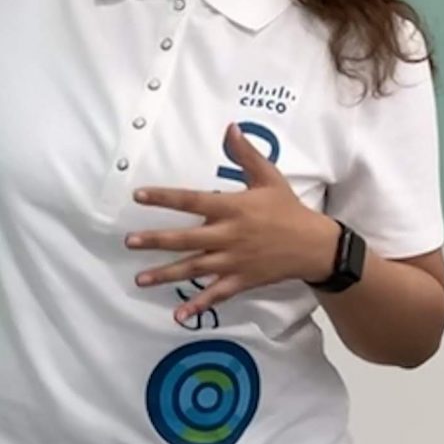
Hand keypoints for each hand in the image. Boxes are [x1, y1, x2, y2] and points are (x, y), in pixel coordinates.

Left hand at [126, 124, 338, 321]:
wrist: (314, 246)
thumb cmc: (287, 209)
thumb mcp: (269, 177)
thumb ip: (245, 154)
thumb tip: (230, 127)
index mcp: (233, 208)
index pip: (192, 200)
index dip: (165, 198)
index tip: (139, 195)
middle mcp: (229, 235)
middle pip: (186, 238)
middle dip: (156, 240)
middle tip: (129, 241)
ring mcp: (234, 261)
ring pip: (195, 269)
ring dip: (166, 275)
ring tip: (140, 280)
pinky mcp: (241, 280)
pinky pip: (216, 294)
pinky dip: (199, 306)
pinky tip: (179, 316)